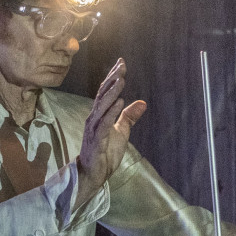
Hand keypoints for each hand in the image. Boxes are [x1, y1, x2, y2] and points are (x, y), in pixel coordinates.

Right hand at [75, 58, 146, 207]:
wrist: (93, 173)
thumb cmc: (105, 152)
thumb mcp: (122, 132)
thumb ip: (129, 117)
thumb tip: (143, 102)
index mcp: (100, 114)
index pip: (106, 91)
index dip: (113, 76)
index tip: (121, 62)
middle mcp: (94, 117)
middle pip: (103, 94)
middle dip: (112, 78)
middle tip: (121, 65)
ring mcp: (94, 128)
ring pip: (102, 106)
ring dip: (112, 92)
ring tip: (121, 79)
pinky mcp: (96, 140)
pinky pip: (104, 123)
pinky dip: (112, 112)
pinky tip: (120, 102)